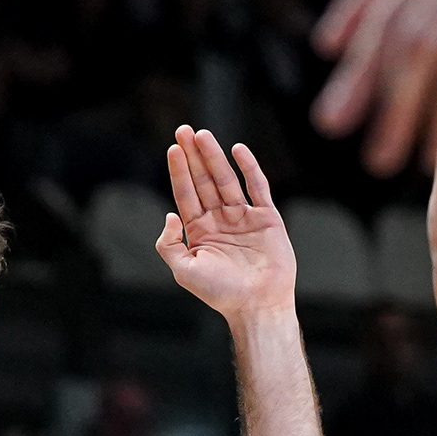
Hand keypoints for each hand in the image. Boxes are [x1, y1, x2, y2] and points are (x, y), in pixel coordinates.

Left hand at [156, 127, 295, 318]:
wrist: (256, 305)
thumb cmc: (220, 293)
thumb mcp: (183, 270)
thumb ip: (169, 244)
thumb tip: (170, 214)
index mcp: (199, 231)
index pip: (186, 194)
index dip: (179, 171)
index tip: (173, 148)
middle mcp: (220, 220)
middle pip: (204, 181)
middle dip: (193, 156)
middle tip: (184, 130)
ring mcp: (243, 218)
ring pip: (227, 180)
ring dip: (214, 157)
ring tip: (203, 134)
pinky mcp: (267, 218)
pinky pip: (257, 188)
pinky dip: (249, 168)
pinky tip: (237, 149)